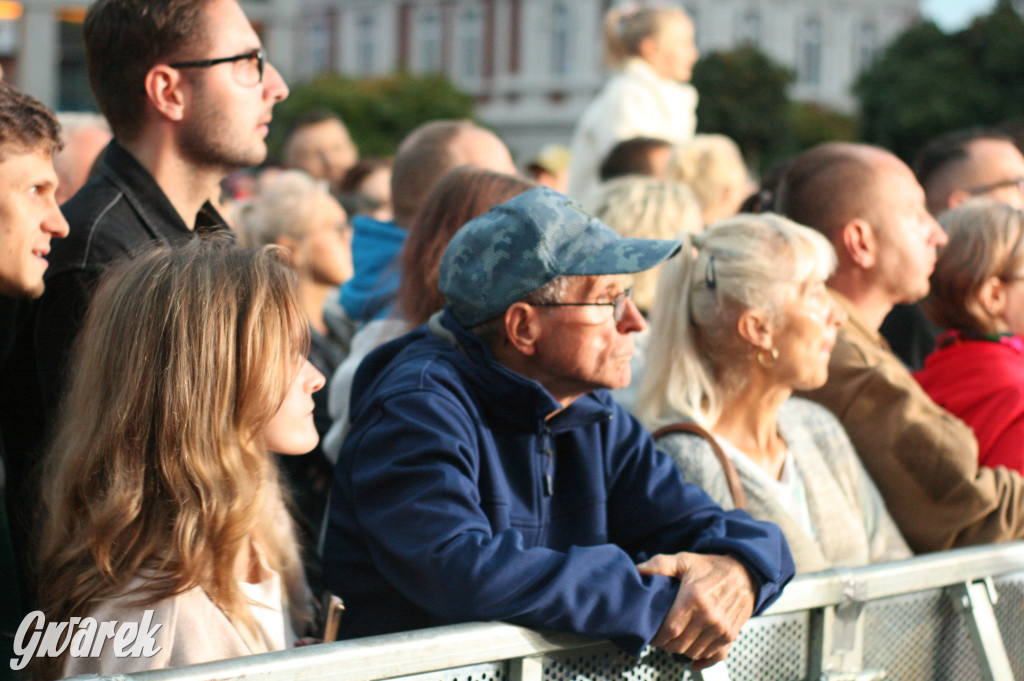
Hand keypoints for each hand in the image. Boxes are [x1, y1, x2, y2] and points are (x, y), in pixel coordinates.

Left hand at [636, 552, 755, 668]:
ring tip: (676, 641)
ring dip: (682, 650)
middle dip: (667, 645)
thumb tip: (638, 570)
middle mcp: (709, 616)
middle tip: (661, 638)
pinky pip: (713, 656)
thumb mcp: (684, 561)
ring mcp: (721, 628)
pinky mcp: (730, 635)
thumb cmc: (711, 567)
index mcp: (694, 598)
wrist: (744, 573)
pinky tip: (693, 657)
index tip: (652, 635)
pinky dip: (701, 659)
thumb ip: (659, 565)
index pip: (670, 630)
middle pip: (680, 645)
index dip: (657, 637)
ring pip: (694, 652)